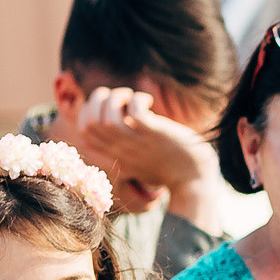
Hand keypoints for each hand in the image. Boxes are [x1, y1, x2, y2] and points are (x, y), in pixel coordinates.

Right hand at [69, 86, 213, 194]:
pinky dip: (138, 99)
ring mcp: (138, 143)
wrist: (194, 182)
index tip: (107, 105)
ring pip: (108, 116)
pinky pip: (135, 112)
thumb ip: (113, 151)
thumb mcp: (133, 162)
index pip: (84, 130)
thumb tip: (84, 141)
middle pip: (91, 121)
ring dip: (117, 97)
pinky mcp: (155, 135)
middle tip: (121, 97)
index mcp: (115, 154)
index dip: (88, 110)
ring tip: (133, 97)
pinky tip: (148, 100)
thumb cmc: (167, 169)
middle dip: (100, 99)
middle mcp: (122, 149)